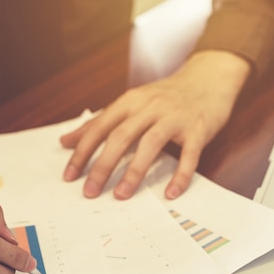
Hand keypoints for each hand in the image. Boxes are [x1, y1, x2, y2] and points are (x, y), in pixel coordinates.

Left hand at [61, 50, 250, 199]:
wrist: (209, 78)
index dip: (82, 152)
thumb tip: (65, 141)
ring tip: (121, 195)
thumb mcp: (130, 103)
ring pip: (151, 144)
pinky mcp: (198, 129)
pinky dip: (180, 175)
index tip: (70, 176)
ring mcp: (175, 118)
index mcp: (130, 101)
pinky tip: (170, 194)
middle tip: (90, 192)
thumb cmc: (164, 96)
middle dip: (102, 166)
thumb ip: (99, 122)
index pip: (99, 127)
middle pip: (121, 137)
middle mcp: (150, 107)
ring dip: (134, 171)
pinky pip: (189, 155)